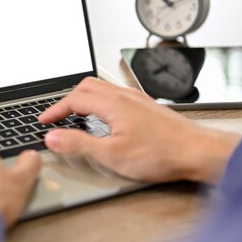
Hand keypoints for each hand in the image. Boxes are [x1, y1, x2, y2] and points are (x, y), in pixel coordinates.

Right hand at [40, 77, 240, 184]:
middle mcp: (124, 95)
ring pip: (102, 88)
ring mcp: (137, 98)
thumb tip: (53, 137)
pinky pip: (115, 95)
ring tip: (76, 117)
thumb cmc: (161, 153)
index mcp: (113, 103)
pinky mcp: (146, 106)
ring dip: (84, 99)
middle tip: (57, 117)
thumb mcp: (112, 155)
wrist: (197, 152)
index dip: (55, 110)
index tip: (44, 121)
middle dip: (67, 100)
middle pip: (86, 86)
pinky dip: (100, 102)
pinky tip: (104, 119)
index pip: (74, 99)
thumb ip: (79, 144)